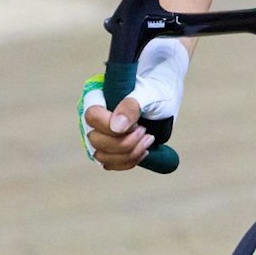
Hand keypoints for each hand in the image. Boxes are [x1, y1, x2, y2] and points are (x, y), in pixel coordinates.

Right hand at [77, 38, 188, 168]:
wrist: (163, 98)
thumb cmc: (156, 90)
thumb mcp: (150, 94)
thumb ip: (132, 106)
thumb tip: (116, 128)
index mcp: (97, 96)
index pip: (92, 116)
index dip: (112, 125)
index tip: (137, 124)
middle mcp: (93, 117)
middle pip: (95, 140)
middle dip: (125, 142)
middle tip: (146, 131)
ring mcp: (97, 134)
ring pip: (101, 155)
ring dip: (129, 153)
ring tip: (149, 140)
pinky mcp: (106, 148)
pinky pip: (110, 163)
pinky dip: (128, 161)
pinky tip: (144, 150)